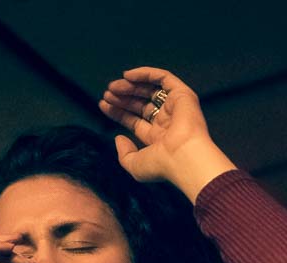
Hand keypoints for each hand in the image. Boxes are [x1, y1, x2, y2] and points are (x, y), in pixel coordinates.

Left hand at [99, 66, 235, 200]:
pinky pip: (162, 78)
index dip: (118, 112)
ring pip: (149, 90)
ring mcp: (175, 108)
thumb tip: (118, 138)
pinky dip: (145, 73)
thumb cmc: (162, 166)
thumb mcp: (135, 165)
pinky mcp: (182, 95)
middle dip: (122, 98)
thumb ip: (124, 154)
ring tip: (112, 87)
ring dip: (130, 86)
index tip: (103, 104)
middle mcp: (167, 122)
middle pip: (140, 104)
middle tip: (106, 94)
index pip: (135, 120)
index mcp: (158, 139)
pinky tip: (127, 76)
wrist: (183, 157)